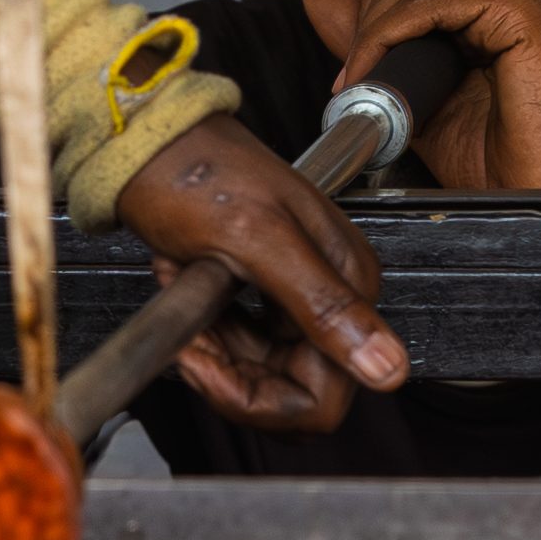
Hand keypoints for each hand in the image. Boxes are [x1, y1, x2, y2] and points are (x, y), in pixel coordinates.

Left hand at [116, 112, 404, 432]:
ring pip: (263, 374)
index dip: (258, 398)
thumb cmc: (196, 173)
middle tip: (191, 333)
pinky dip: (210, 333)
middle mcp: (334, 292)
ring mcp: (301, 295)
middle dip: (229, 375)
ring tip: (187, 294)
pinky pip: (245, 349)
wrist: (152, 141)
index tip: (206, 364)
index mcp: (347, 280)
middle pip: (292, 392)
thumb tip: (388, 367)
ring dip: (214, 352)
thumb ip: (324, 305)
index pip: (326, 398)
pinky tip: (190, 285)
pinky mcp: (269, 293)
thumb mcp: (257, 238)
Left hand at [304, 0, 540, 189]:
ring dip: (372, 43)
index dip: (366, 32)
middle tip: (354, 91)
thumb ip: (376, 43)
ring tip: (368, 92)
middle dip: (365, 39)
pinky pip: (429, 4)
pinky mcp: (521, 3)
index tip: (349, 83)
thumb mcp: (417, 94)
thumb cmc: (499, 158)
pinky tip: (380, 77)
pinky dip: (389, 38)